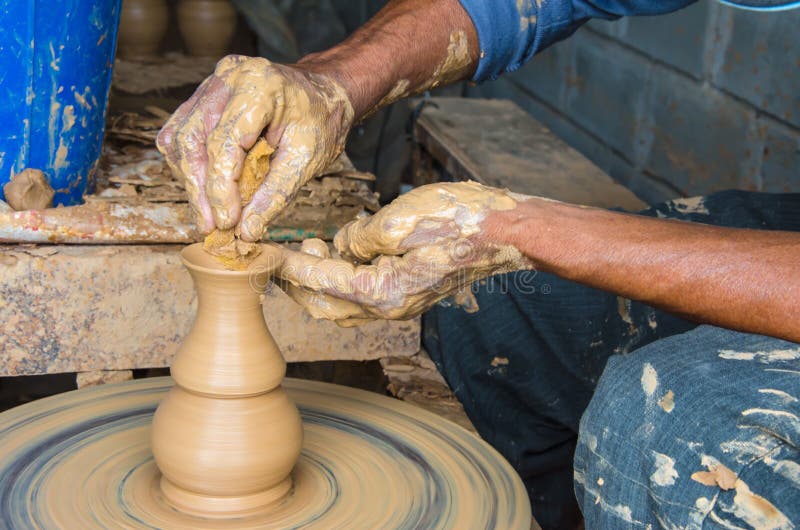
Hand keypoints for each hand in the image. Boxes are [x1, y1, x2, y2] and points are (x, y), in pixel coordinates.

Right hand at [157, 55, 353, 239]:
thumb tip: (247, 232)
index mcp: (258, 87)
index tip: (227, 222)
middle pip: (192, 139)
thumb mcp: (307, 160)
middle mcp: (228, 77)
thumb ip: (275, 194)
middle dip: (198, 189)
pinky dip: (190, 165)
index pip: (223, 143)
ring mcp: (212, 83)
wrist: (323, 95)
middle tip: (210, 227)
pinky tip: (204, 189)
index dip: (220, 188)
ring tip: (207, 214)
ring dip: (190, 181)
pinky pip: (182, 132)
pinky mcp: (205, 96)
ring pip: (180, 137)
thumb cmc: (320, 122)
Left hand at [277, 182, 532, 324]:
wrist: (502, 232)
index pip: (321, 282)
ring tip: (308, 248)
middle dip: (297, 284)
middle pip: (326, 305)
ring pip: (343, 302)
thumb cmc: (456, 221)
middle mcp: (388, 307)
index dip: (289, 267)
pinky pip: (364, 292)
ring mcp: (400, 302)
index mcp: (383, 293)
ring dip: (319, 280)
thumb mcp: (397, 221)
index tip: (263, 254)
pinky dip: (342, 276)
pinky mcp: (408, 291)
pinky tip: (339, 250)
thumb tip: (343, 245)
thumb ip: (359, 237)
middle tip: (277, 258)